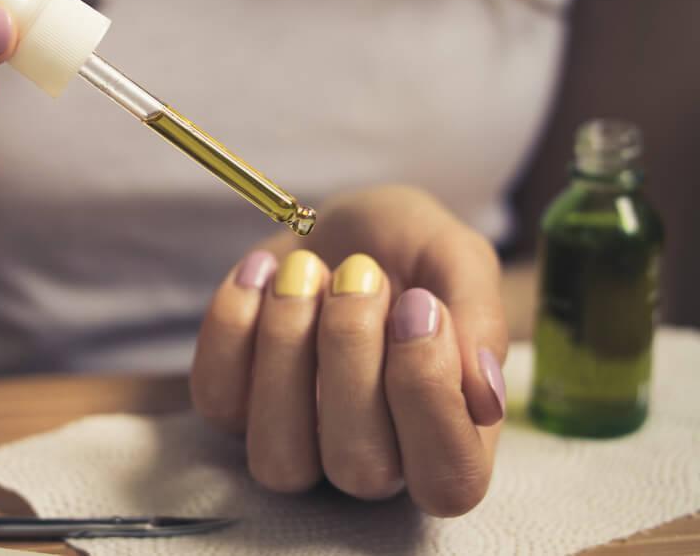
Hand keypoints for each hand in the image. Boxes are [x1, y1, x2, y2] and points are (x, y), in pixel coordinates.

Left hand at [191, 185, 507, 515]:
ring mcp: (298, 440)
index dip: (429, 396)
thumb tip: (485, 396)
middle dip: (352, 353)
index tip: (420, 305)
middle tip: (360, 271)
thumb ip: (481, 318)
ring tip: (304, 271)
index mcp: (446, 436)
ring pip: (279, 458)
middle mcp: (374, 458)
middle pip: (359, 468)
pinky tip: (262, 271)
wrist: (335, 222)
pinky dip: (233, 326)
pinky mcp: (234, 409)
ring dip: (287, 349)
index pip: (448, 480)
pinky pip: (218, 401)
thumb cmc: (406, 248)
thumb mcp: (455, 256)